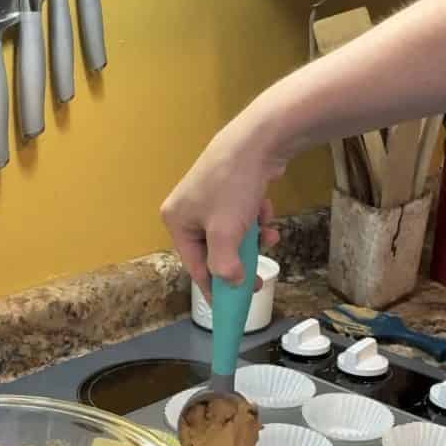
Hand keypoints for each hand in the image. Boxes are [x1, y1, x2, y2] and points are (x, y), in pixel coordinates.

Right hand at [160, 116, 281, 298]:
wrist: (259, 139)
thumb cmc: (233, 187)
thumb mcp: (225, 234)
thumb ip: (224, 266)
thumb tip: (231, 284)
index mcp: (176, 221)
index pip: (194, 266)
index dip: (214, 288)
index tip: (230, 306)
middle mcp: (187, 209)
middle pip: (215, 251)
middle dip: (240, 259)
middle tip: (259, 277)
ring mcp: (209, 197)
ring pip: (233, 234)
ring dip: (253, 238)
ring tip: (269, 235)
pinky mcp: (230, 187)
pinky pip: (241, 216)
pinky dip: (256, 218)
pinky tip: (266, 210)